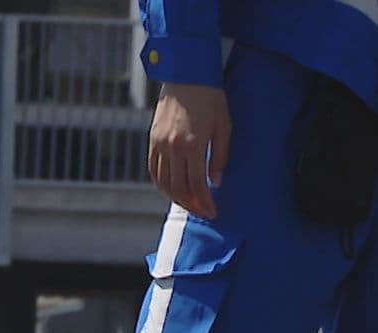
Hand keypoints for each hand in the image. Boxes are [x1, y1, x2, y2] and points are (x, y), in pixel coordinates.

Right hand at [149, 82, 230, 218]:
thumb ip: (219, 156)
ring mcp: (159, 144)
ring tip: (189, 204)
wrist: (186, 76)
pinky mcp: (152, 140)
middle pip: (178, 188)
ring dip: (176, 198)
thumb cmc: (211, 98)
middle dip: (191, 205)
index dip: (204, 202)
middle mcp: (172, 147)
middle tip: (202, 212)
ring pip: (163, 183)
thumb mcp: (224, 126)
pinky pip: (153, 170)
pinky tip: (171, 190)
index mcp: (192, 144)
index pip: (197, 184)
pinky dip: (161, 185)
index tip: (212, 212)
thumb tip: (215, 182)